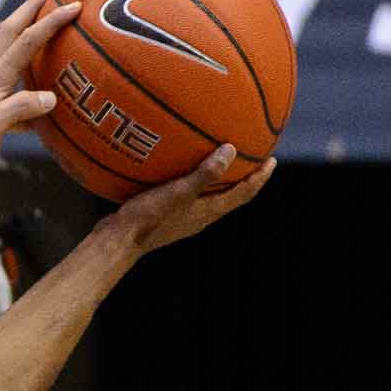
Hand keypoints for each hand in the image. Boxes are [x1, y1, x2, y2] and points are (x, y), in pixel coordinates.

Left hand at [0, 0, 79, 193]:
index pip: (26, 40)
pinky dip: (31, 78)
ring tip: (48, 25)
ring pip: (11, 55)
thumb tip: (51, 97)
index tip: (75, 4)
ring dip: (29, 35)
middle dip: (31, 7)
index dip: (50, 21)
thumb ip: (19, 109)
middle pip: (10, 33)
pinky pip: (14, 85)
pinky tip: (45, 92)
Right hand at [103, 143, 276, 252]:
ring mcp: (183, 218)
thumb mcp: (178, 192)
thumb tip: (230, 150)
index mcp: (209, 212)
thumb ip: (205, 173)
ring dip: (219, 180)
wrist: (118, 241)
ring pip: (210, 197)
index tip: (272, 161)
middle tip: (252, 159)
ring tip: (219, 161)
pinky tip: (176, 168)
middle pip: (231, 196)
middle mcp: (200, 217)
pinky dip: (192, 181)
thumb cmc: (148, 217)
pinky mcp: (165, 216)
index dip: (260, 178)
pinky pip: (187, 195)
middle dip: (244, 178)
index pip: (244, 193)